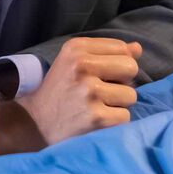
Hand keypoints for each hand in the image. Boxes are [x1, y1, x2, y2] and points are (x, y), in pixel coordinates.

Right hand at [0, 37, 142, 153]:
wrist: (34, 124)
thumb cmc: (60, 91)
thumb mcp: (75, 63)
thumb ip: (108, 53)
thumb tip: (138, 48)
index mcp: (76, 49)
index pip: (122, 48)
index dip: (116, 64)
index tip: (99, 75)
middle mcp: (82, 67)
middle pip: (131, 68)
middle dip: (122, 82)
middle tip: (101, 93)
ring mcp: (90, 93)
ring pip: (131, 95)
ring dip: (118, 104)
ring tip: (96, 107)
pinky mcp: (97, 118)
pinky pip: (125, 116)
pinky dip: (114, 122)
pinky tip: (96, 122)